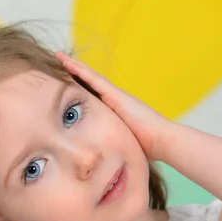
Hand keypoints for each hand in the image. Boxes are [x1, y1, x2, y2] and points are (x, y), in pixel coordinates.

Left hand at [55, 51, 175, 160]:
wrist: (163, 142)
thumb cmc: (147, 149)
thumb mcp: (122, 146)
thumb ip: (112, 148)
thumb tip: (105, 163)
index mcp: (113, 111)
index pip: (91, 97)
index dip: (78, 89)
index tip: (64, 85)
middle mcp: (113, 100)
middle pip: (89, 83)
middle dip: (74, 73)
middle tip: (58, 63)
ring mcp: (114, 95)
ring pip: (89, 77)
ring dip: (74, 67)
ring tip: (59, 57)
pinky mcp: (115, 95)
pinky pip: (93, 79)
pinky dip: (80, 70)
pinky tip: (67, 64)